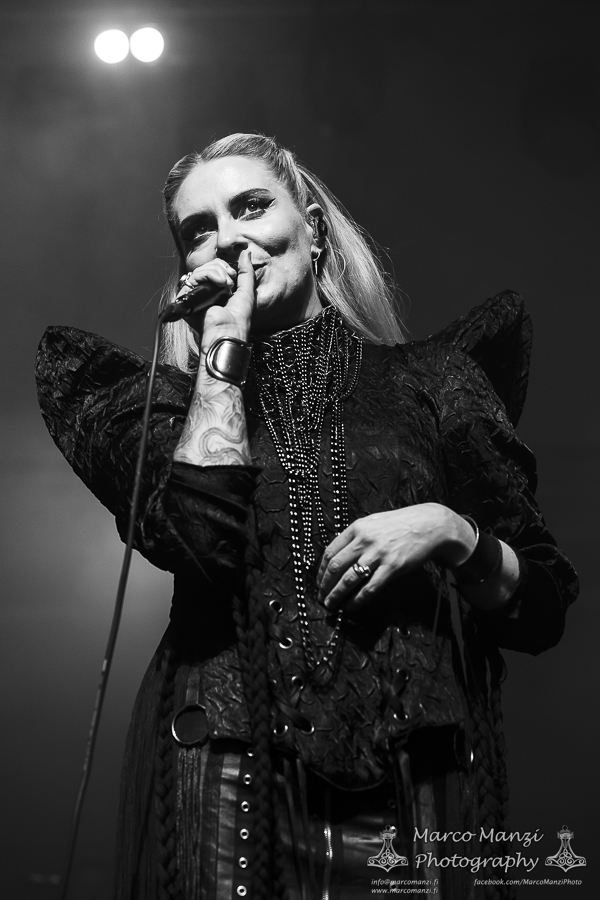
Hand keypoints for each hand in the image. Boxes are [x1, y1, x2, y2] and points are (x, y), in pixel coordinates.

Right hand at [182, 249, 255, 339]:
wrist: (227, 331)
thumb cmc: (239, 319)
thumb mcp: (247, 291)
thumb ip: (247, 271)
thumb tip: (246, 252)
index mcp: (220, 291)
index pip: (219, 268)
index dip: (227, 267)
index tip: (235, 275)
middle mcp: (207, 291)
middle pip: (210, 266)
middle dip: (223, 269)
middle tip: (230, 283)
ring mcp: (197, 294)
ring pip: (203, 269)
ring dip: (218, 272)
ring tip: (225, 285)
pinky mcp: (187, 296)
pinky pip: (195, 276)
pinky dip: (209, 275)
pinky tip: (218, 284)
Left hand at [317, 503, 474, 613]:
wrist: (429, 525)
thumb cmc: (401, 524)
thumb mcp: (373, 523)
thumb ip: (356, 537)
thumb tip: (339, 555)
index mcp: (357, 528)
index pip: (330, 552)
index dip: (321, 571)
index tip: (319, 581)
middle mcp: (364, 540)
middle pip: (336, 567)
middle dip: (325, 586)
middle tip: (321, 597)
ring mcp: (378, 554)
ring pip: (349, 580)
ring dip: (336, 595)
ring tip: (331, 605)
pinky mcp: (392, 567)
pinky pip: (369, 588)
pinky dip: (357, 600)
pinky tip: (351, 606)